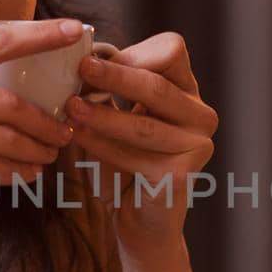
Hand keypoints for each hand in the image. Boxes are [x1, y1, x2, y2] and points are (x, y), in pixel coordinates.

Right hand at [0, 19, 81, 271]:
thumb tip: (7, 87)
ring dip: (39, 148)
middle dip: (45, 119)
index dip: (40, 35)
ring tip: (50, 154)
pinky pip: (7, 167)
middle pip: (10, 102)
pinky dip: (25, 172)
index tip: (73, 30)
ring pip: (13, 137)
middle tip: (65, 129)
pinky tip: (30, 174)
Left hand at [63, 31, 218, 249]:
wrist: (140, 219)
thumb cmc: (125, 162)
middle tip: (81, 70)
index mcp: (188, 92)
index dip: (133, 53)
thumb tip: (84, 58)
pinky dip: (100, 146)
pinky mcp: (180, 176)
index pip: (171, 52)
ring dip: (102, 115)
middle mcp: (201, 116)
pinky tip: (76, 137)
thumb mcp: (119, 116)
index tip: (93, 58)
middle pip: (157, 85)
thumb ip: (110, 89)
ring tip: (70, 109)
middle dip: (115, 76)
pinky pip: (133, 156)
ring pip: (143, 124)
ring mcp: (196, 147)